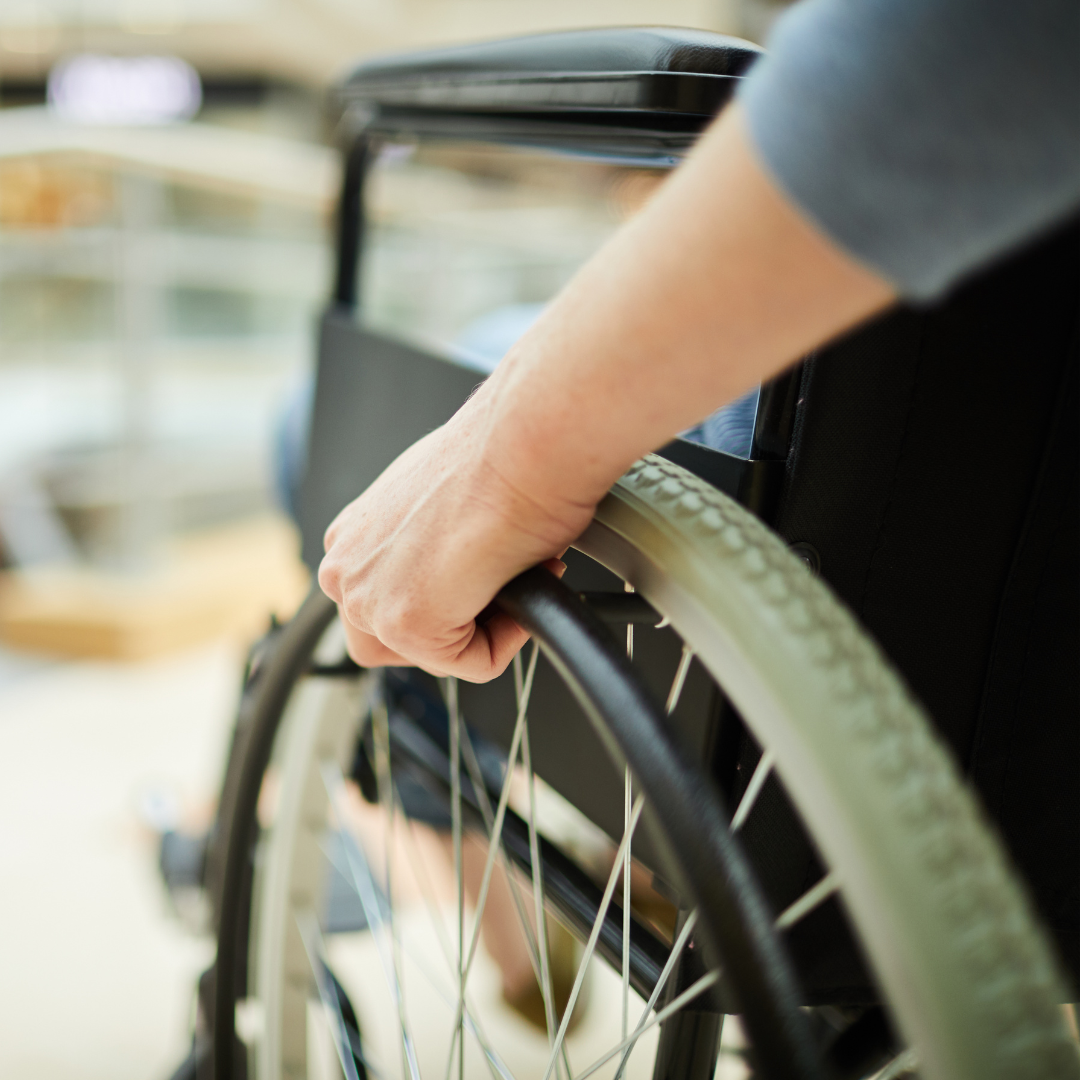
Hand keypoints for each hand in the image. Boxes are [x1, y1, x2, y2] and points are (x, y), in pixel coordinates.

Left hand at [317, 395, 590, 680]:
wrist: (520, 448)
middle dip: (452, 623)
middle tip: (494, 586)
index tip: (479, 571)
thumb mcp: (440, 501)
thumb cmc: (495, 460)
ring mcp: (370, 601)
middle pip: (394, 643)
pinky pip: (475, 663)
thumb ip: (425, 544)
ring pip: (432, 655)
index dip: (445, 597)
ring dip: (481, 631)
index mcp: (350, 539)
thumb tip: (456, 565)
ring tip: (508, 582)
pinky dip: (510, 636)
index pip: (381, 604)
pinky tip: (517, 584)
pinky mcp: (408, 626)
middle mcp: (346, 570)